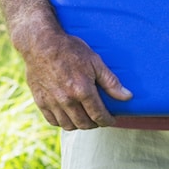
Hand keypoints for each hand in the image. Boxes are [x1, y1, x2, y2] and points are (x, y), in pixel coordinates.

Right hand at [17, 27, 132, 130]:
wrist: (40, 43)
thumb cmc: (69, 49)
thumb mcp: (94, 61)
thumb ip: (111, 82)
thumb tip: (127, 97)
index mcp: (82, 90)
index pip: (99, 115)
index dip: (107, 121)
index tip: (111, 120)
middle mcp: (67, 100)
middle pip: (84, 124)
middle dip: (95, 124)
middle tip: (98, 118)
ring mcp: (52, 102)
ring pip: (68, 125)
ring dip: (79, 125)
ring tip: (84, 117)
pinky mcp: (40, 101)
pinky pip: (53, 120)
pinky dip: (62, 122)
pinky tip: (67, 115)